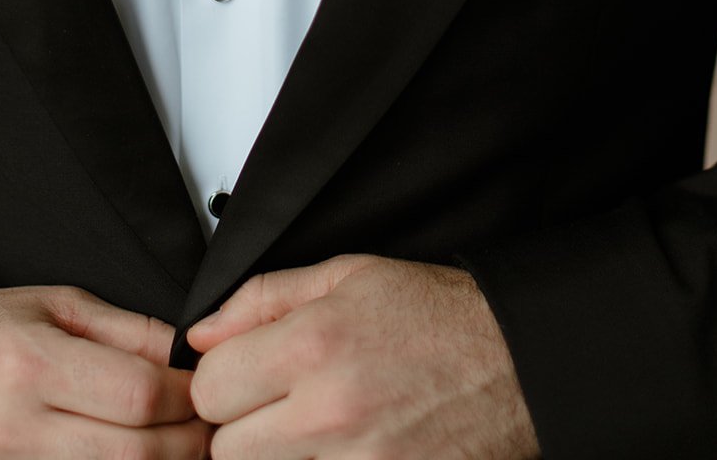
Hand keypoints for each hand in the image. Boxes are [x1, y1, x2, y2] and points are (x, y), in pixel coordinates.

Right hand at [0, 284, 212, 457]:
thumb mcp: (54, 308)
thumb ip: (126, 331)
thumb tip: (189, 355)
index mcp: (28, 366)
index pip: (137, 394)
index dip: (184, 396)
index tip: (201, 389)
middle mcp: (13, 430)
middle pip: (134, 454)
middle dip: (184, 443)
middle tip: (202, 427)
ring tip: (173, 447)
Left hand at [187, 254, 540, 458]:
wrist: (517, 363)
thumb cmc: (435, 316)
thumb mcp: (349, 276)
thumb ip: (263, 299)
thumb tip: (200, 335)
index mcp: (315, 344)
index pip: (210, 387)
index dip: (223, 380)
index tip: (246, 375)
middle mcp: (330, 411)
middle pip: (228, 449)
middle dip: (244, 428)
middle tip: (281, 408)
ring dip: (279, 459)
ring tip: (315, 431)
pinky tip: (343, 450)